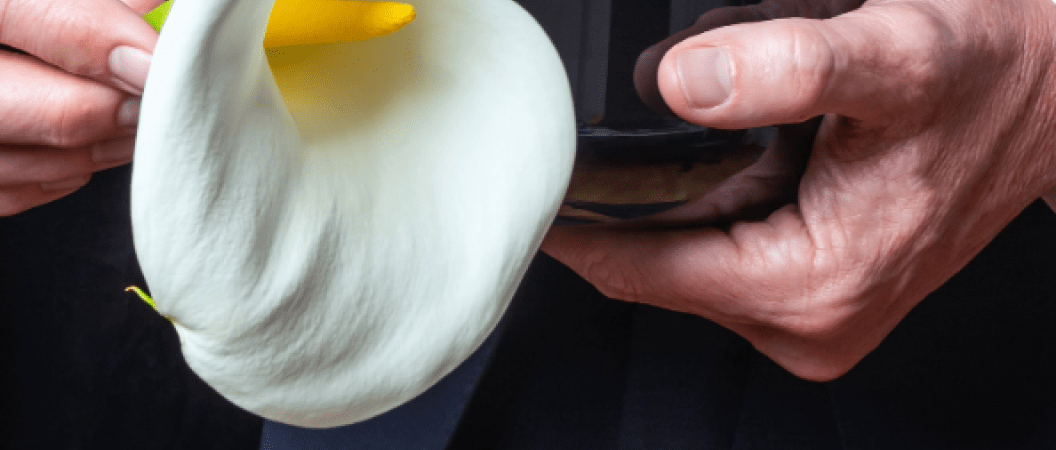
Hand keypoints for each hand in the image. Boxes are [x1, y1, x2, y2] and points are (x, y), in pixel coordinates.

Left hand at [543, 0, 1055, 380]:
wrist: (1055, 90)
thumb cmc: (991, 75)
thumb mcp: (896, 51)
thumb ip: (784, 66)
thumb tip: (682, 82)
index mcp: (811, 288)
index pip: (635, 268)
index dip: (572, 217)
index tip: (526, 171)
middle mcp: (802, 320)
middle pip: (650, 257)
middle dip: (642, 180)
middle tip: (655, 107)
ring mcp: (804, 310)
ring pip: (680, 241)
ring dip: (682, 178)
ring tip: (734, 120)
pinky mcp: (807, 285)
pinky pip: (716, 236)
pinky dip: (714, 183)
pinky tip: (753, 138)